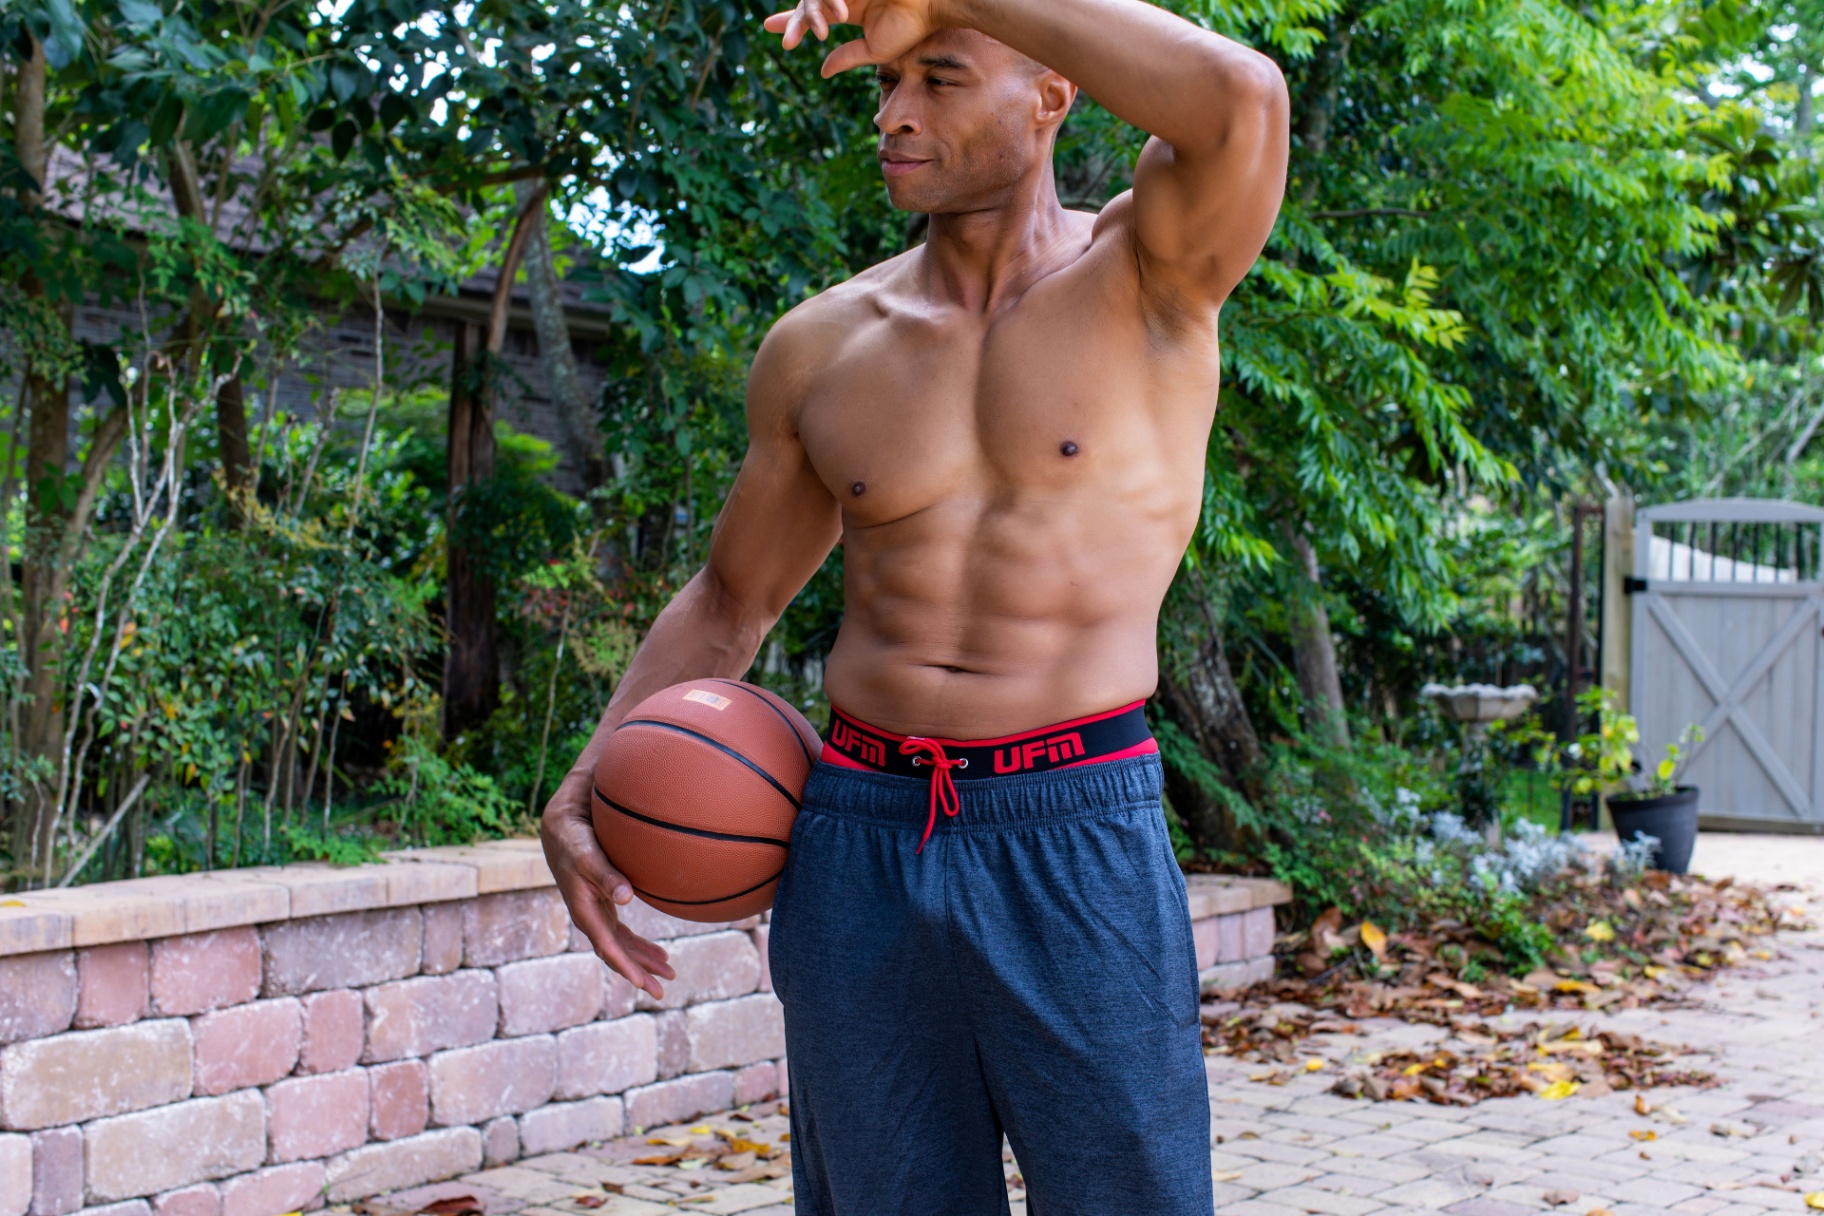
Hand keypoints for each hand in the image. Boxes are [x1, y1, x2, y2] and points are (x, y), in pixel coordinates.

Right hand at [540, 768, 675, 999]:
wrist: (562, 828)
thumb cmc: (575, 840)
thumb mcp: (589, 856)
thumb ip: (607, 875)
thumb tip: (626, 897)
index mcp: (584, 912)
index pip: (607, 947)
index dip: (625, 966)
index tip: (641, 983)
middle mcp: (590, 918)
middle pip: (616, 954)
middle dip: (639, 972)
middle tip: (662, 991)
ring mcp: (597, 913)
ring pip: (622, 946)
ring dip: (643, 961)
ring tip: (668, 974)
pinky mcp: (604, 905)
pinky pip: (623, 934)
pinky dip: (639, 945)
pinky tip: (658, 953)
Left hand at [763, 0, 947, 77]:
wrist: (931, 5)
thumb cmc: (910, 27)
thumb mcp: (874, 49)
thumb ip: (847, 57)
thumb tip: (822, 71)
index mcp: (851, 9)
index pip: (816, 14)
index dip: (794, 21)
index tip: (770, 27)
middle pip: (809, 2)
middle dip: (792, 20)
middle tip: (777, 34)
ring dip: (808, 17)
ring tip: (805, 36)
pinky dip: (826, 4)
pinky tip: (831, 17)